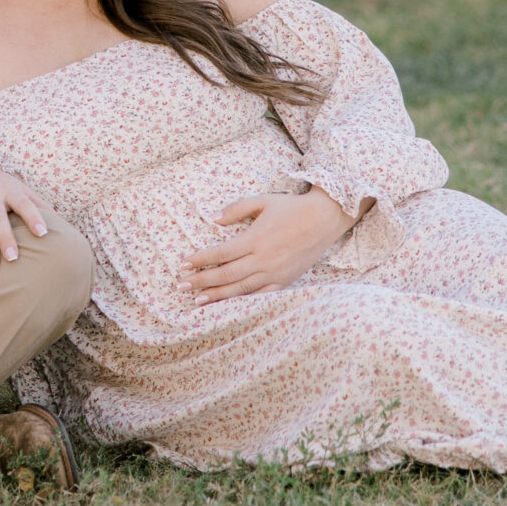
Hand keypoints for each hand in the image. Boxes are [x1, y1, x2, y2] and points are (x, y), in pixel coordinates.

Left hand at [181, 189, 359, 303]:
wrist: (324, 220)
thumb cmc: (291, 208)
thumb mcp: (263, 200)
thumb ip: (237, 209)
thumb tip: (214, 219)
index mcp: (255, 238)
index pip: (221, 253)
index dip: (200, 260)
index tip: (183, 265)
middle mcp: (263, 259)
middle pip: (227, 274)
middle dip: (202, 281)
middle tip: (181, 286)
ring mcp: (275, 273)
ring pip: (241, 289)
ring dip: (218, 296)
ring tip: (198, 301)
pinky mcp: (285, 281)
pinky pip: (260, 296)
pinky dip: (243, 301)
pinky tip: (229, 305)